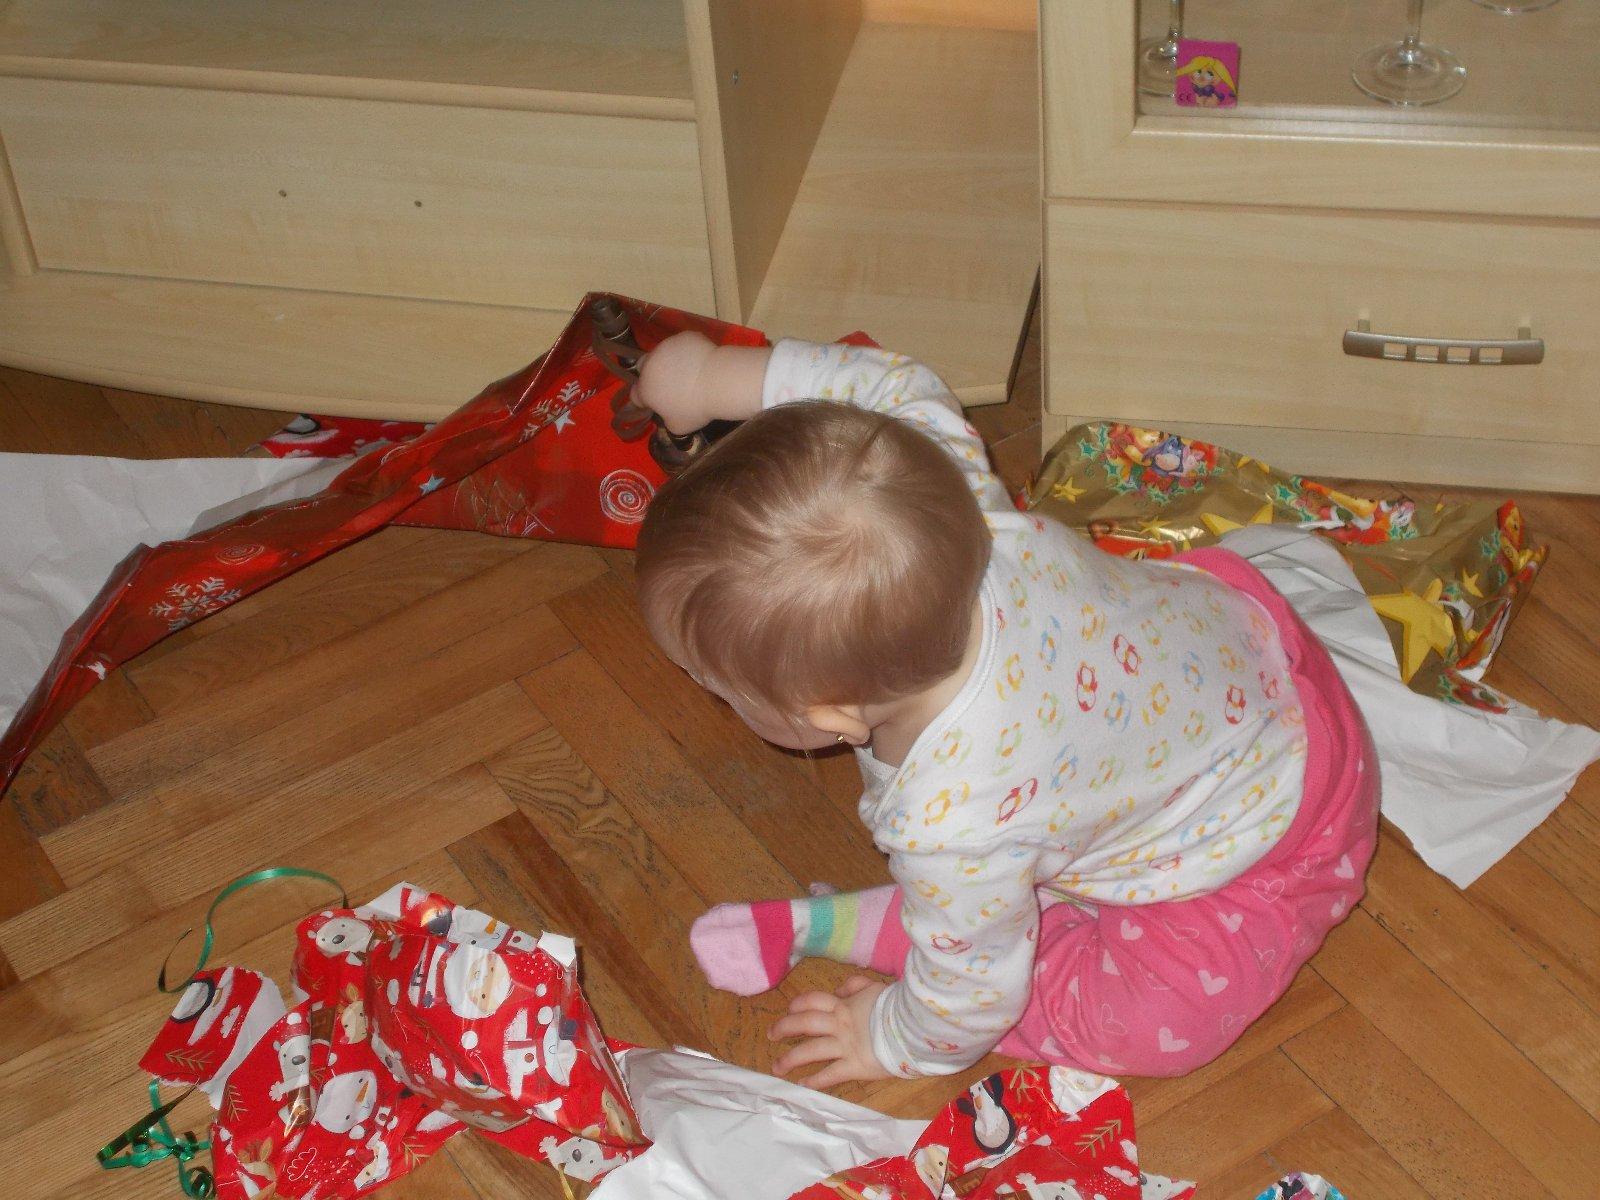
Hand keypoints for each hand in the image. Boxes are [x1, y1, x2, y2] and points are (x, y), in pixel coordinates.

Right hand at [635, 330, 718, 434]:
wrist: (718, 381)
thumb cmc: (697, 408)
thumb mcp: (678, 426)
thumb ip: (666, 420)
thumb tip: (668, 415)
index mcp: (646, 388)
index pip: (635, 395)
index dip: (645, 400)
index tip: (657, 403)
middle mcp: (650, 364)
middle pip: (643, 369)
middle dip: (652, 375)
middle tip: (671, 384)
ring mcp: (666, 346)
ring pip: (662, 353)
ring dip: (669, 361)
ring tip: (689, 370)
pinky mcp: (683, 337)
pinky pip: (681, 344)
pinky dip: (687, 351)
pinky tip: (700, 360)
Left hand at [770, 975, 892, 1089]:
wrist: (914, 1026)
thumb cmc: (897, 1007)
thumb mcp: (875, 987)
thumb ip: (855, 985)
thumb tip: (837, 989)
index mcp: (844, 1005)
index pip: (813, 1001)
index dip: (798, 1005)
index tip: (789, 1011)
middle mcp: (839, 1024)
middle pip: (804, 1023)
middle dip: (784, 1028)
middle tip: (771, 1035)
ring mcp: (845, 1046)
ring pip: (811, 1050)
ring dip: (791, 1059)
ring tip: (777, 1067)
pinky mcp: (854, 1066)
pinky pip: (830, 1074)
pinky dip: (814, 1081)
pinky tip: (802, 1085)